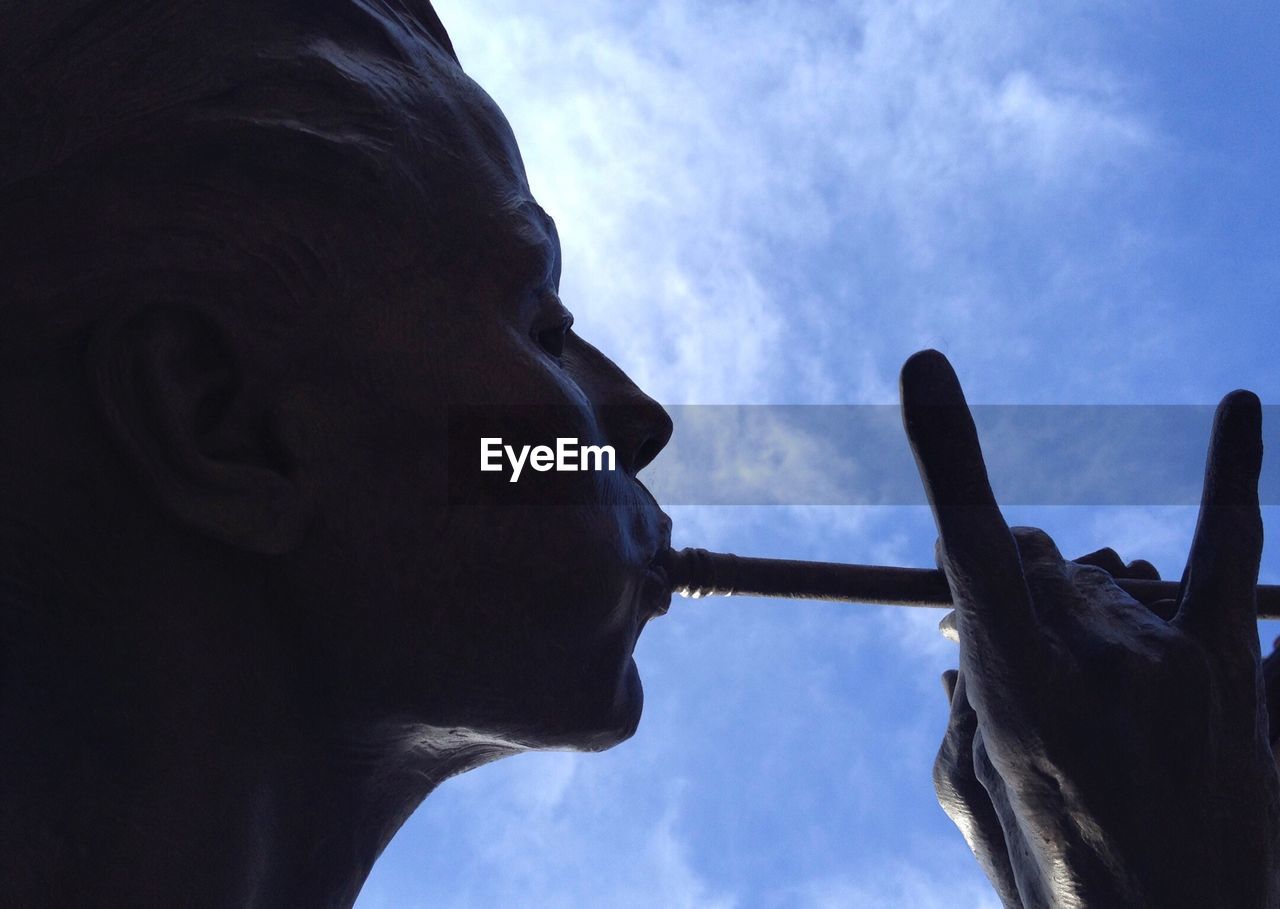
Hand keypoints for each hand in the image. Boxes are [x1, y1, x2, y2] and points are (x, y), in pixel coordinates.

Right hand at [902, 349, 1279, 908]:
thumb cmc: (1056, 879)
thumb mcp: (972, 794)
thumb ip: (960, 698)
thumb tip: (968, 638)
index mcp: (1021, 698)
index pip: (976, 551)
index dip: (949, 455)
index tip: (926, 365)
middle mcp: (1107, 661)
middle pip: (1036, 564)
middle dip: (1010, 590)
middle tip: (1019, 659)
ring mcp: (1182, 660)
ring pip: (1099, 575)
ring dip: (1075, 605)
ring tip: (1093, 690)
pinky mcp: (1232, 666)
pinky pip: (1229, 546)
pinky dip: (1231, 471)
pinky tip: (1238, 405)